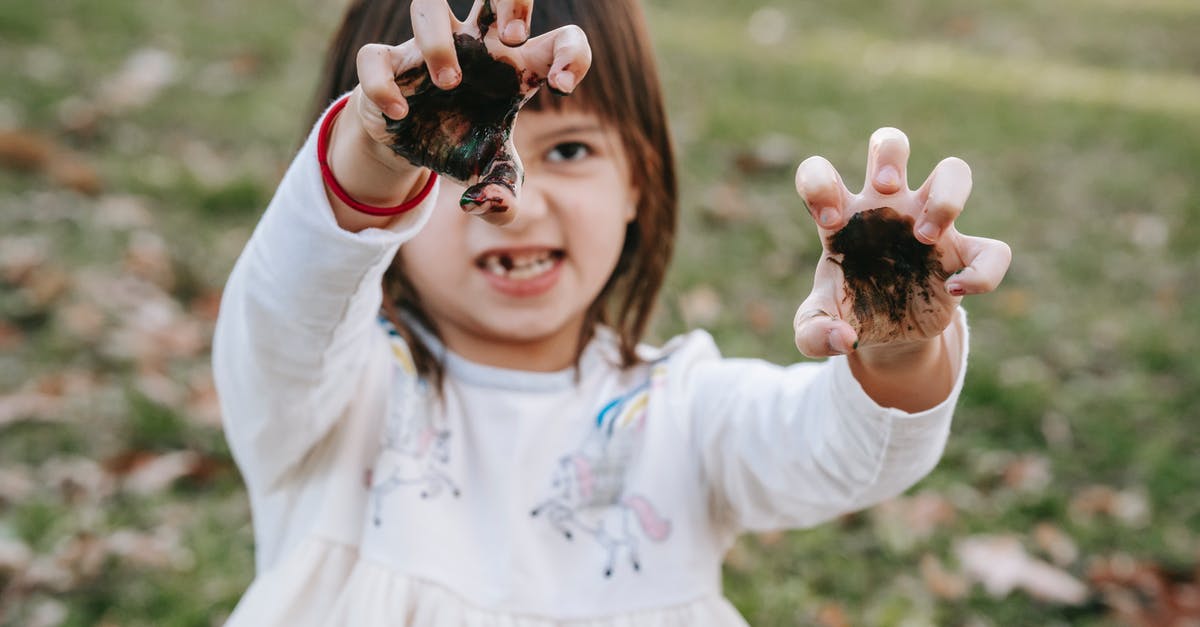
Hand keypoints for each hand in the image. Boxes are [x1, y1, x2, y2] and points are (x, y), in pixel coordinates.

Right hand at [350, 0, 590, 223]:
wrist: (412, 144)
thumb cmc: (463, 143)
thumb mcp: (493, 176)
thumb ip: (504, 198)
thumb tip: (492, 205)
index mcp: (514, 64)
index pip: (560, 39)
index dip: (570, 53)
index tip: (562, 86)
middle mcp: (472, 45)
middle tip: (514, 39)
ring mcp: (424, 49)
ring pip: (427, 7)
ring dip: (438, 43)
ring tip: (449, 84)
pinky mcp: (385, 66)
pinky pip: (376, 58)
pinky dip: (384, 85)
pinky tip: (401, 114)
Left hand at [792, 128, 1011, 357]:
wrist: (884, 334)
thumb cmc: (847, 312)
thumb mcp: (816, 330)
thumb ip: (813, 334)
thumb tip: (843, 338)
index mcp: (844, 216)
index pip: (820, 171)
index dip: (820, 182)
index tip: (828, 221)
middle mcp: (888, 210)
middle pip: (891, 142)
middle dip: (890, 154)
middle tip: (886, 188)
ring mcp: (930, 226)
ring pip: (954, 171)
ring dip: (945, 196)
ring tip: (924, 237)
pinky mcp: (963, 256)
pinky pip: (995, 250)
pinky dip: (983, 272)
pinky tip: (954, 289)